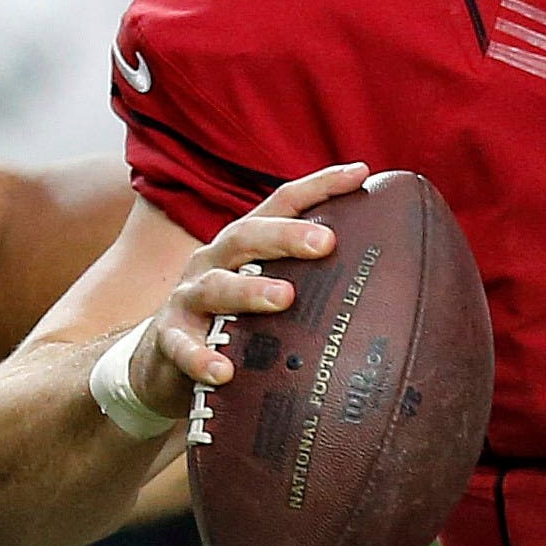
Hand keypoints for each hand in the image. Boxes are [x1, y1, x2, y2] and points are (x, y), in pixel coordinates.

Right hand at [129, 162, 372, 410]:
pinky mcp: (169, 339)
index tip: (360, 174)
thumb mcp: (262, 290)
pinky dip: (201, 357)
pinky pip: (181, 346)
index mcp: (242, 245)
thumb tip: (384, 284)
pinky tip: (223, 371)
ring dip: (249, 290)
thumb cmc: (231, 321)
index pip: (281, 203)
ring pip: (215, 286)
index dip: (319, 186)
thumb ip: (309, 282)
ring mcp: (187, 298)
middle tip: (326, 243)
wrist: (161, 362)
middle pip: (246, 236)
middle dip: (286, 236)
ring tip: (284, 298)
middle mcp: (213, 261)